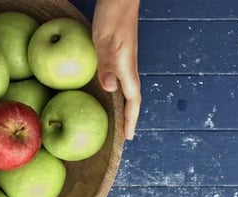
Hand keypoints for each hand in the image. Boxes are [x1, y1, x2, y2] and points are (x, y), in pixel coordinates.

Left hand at [92, 0, 140, 139]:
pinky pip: (118, 80)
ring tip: (115, 120)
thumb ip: (108, 65)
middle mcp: (128, 68)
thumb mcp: (106, 40)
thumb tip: (111, 89)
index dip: (131, 120)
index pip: (133, 101)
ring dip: (122, 106)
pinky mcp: (117, 55)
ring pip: (125, 90)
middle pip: (131, 99)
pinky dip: (114, 92)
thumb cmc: (112, 17)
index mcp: (127, 68)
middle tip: (123, 134)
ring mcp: (124, 61)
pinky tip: (105, 93)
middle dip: (128, 118)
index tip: (128, 137)